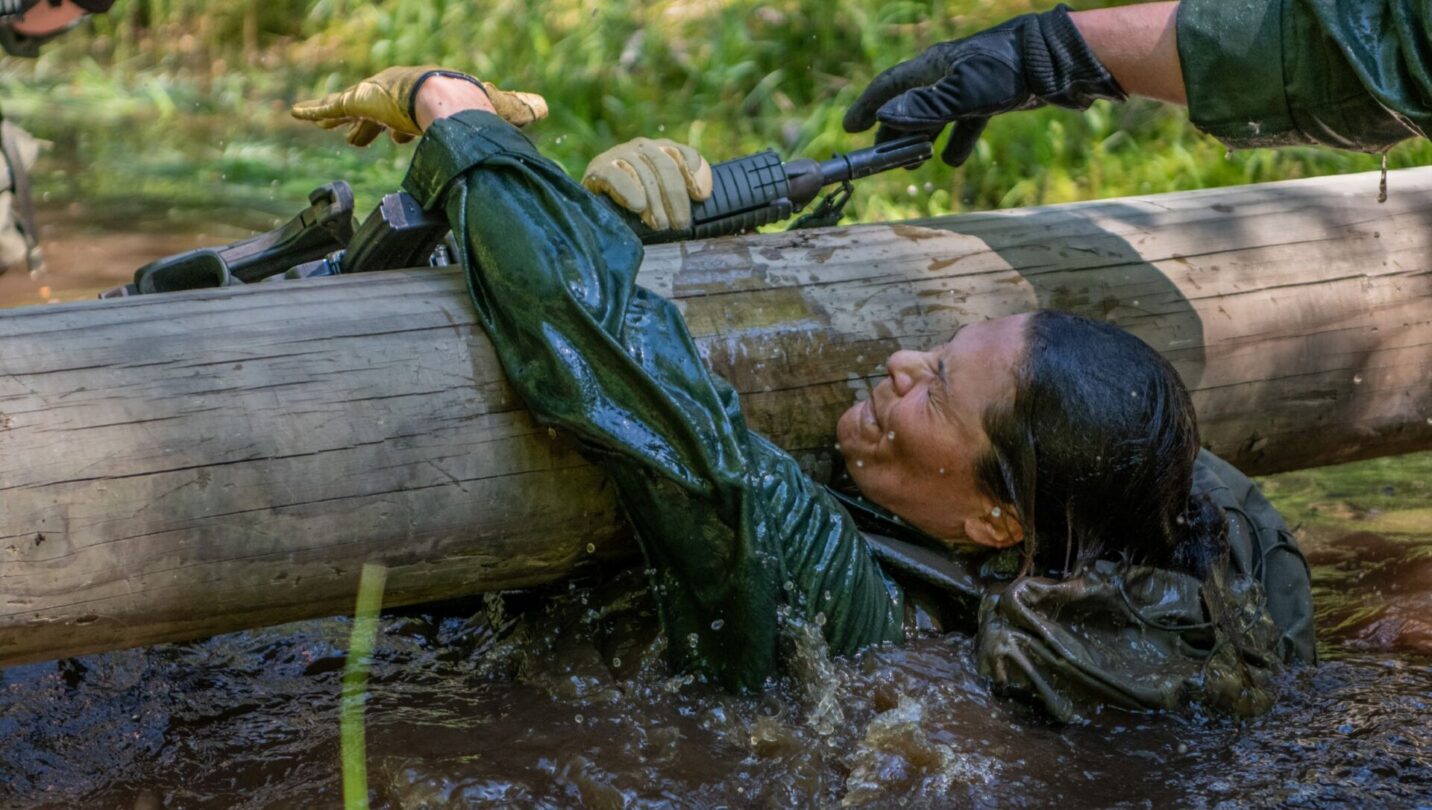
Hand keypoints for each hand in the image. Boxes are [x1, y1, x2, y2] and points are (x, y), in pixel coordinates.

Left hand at [291, 66, 547, 145]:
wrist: (451, 102)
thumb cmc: (474, 106)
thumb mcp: (500, 108)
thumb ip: (518, 108)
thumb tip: (544, 108)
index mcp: (428, 99)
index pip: (413, 114)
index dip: (406, 127)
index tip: (402, 138)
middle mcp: (399, 95)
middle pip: (383, 113)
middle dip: (375, 127)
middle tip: (366, 140)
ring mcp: (376, 98)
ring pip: (356, 111)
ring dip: (347, 122)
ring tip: (337, 133)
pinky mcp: (359, 101)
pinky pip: (330, 106)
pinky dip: (314, 111)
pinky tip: (296, 113)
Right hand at [581, 138, 712, 230]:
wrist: (592, 210)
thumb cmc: (635, 209)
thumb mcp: (663, 201)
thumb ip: (683, 194)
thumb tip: (702, 194)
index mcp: (661, 150)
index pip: (683, 154)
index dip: (696, 173)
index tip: (700, 197)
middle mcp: (641, 147)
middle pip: (665, 166)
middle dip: (675, 197)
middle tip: (680, 224)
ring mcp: (619, 154)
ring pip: (643, 173)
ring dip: (655, 202)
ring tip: (660, 225)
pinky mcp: (598, 168)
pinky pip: (616, 175)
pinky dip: (628, 190)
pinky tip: (637, 206)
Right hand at [842, 5, 1124, 165]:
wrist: (1056, 61)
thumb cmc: (1007, 71)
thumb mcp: (962, 92)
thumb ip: (925, 106)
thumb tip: (886, 116)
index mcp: (933, 67)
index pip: (890, 87)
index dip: (868, 107)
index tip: (851, 128)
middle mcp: (947, 74)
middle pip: (910, 104)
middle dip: (893, 131)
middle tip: (878, 157)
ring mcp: (970, 85)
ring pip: (935, 116)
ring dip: (921, 140)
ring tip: (911, 164)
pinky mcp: (992, 96)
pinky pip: (964, 121)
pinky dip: (955, 141)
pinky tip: (951, 161)